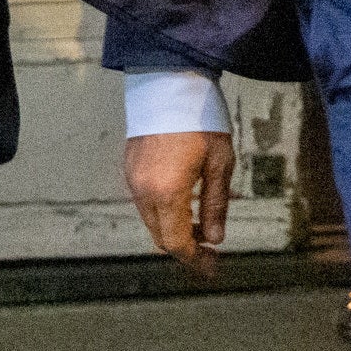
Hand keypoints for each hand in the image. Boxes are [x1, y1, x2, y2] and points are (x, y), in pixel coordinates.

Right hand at [125, 130, 233, 275]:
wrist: (170, 83)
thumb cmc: (200, 119)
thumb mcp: (220, 162)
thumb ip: (216, 204)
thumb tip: (216, 238)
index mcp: (166, 193)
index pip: (176, 242)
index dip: (194, 260)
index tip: (211, 268)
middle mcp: (143, 191)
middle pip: (160, 236)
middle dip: (185, 248)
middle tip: (210, 252)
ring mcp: (133, 180)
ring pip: (151, 221)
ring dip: (174, 229)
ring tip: (202, 226)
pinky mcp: (130, 168)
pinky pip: (145, 202)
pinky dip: (164, 212)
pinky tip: (185, 203)